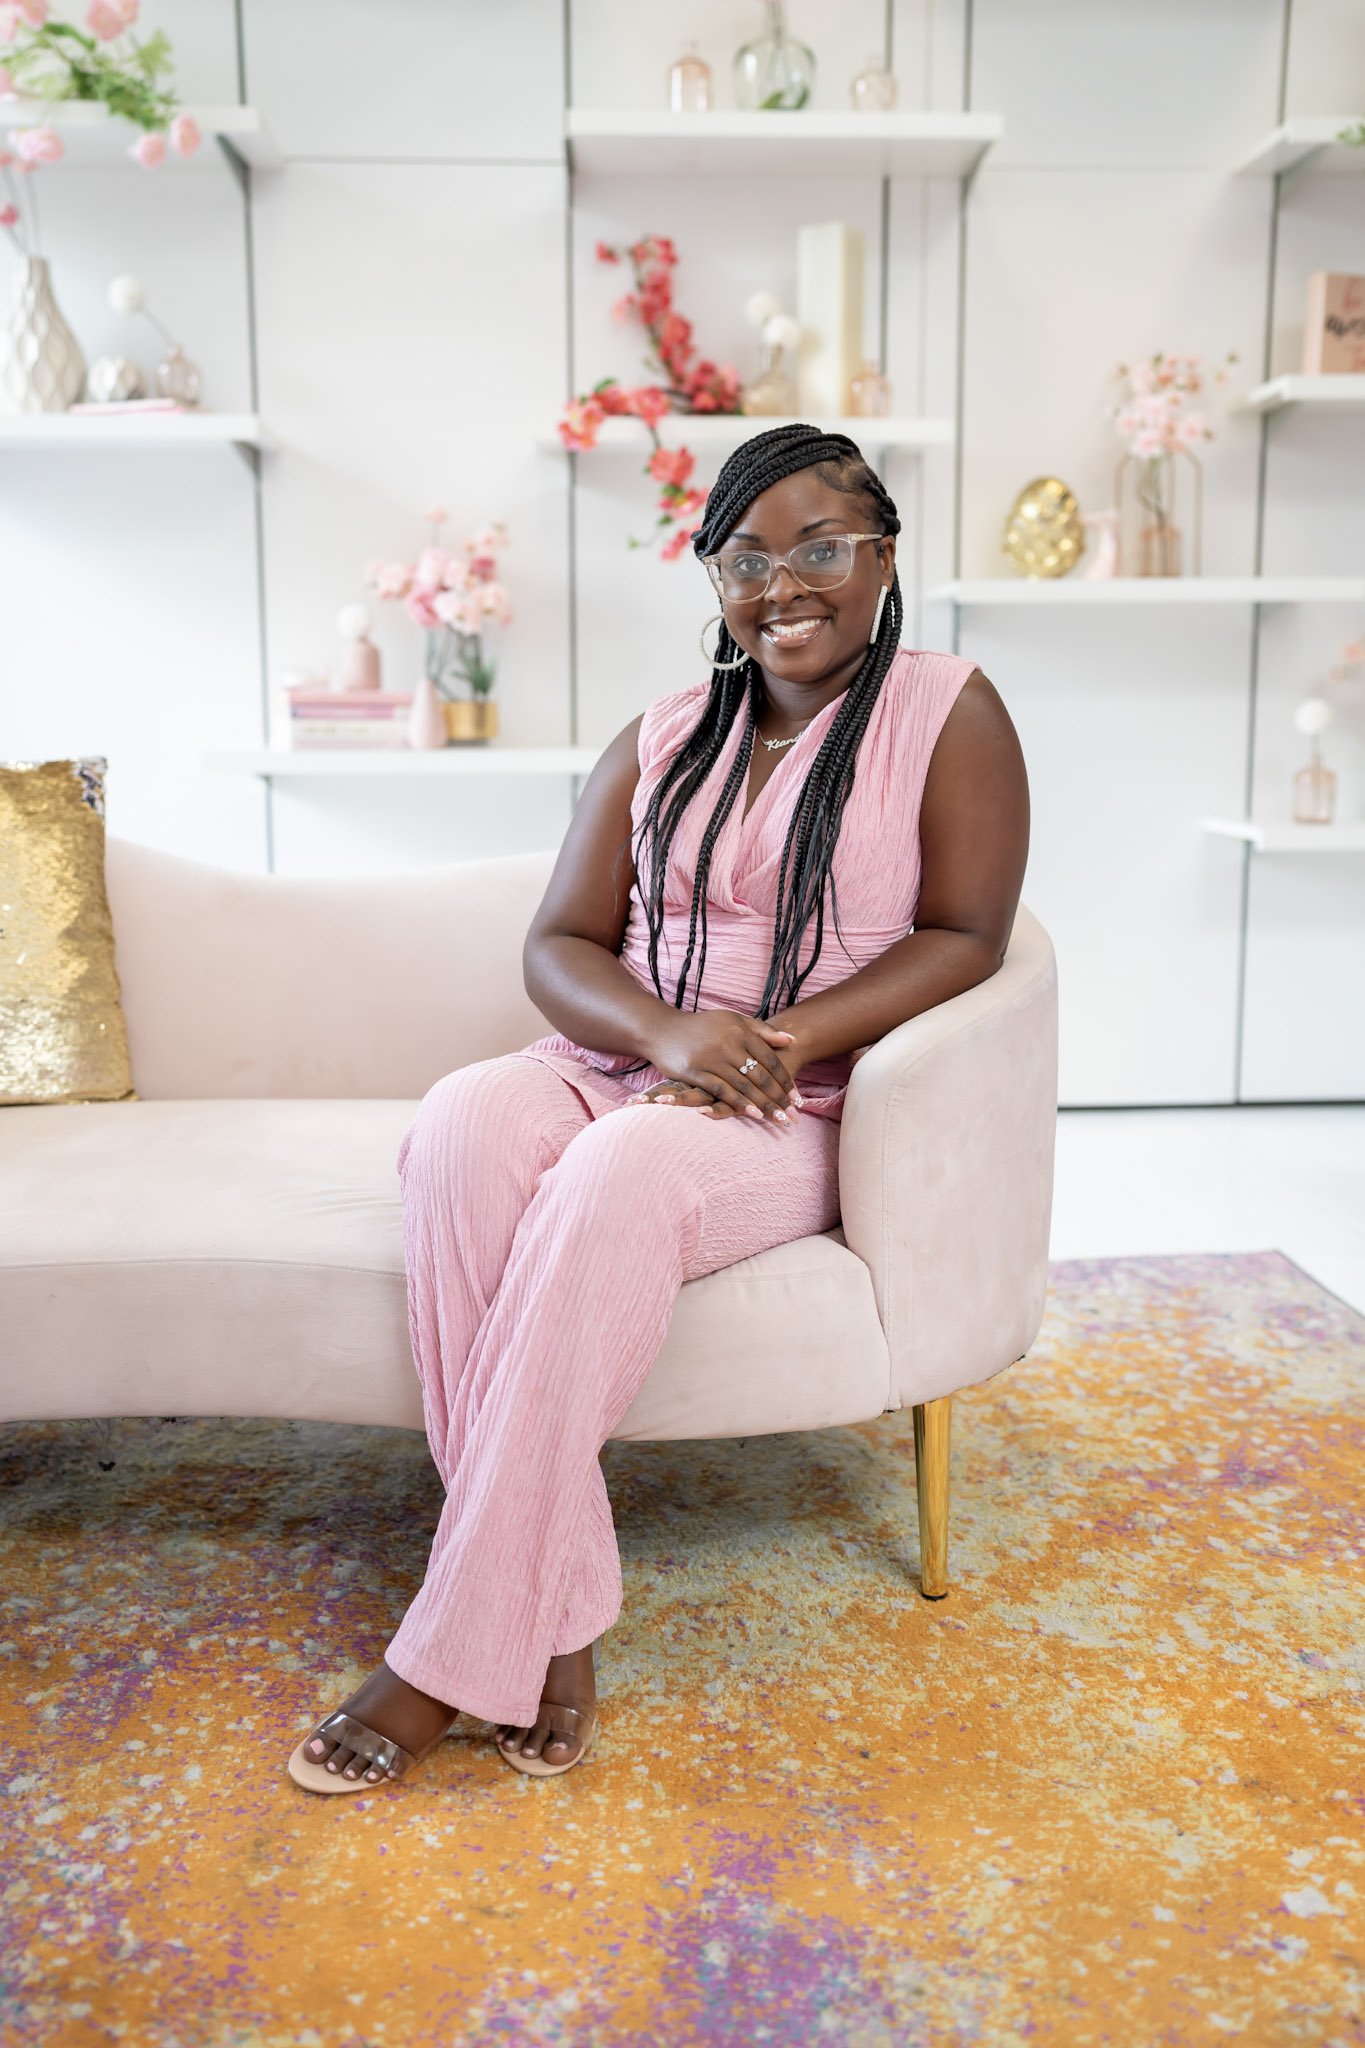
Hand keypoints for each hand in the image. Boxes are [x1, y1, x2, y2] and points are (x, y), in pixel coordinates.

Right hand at [637, 1010, 805, 1122]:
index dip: (786, 1081)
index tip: (798, 1099)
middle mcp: (728, 1044)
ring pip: (744, 1085)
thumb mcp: (733, 1021)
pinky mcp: (695, 1071)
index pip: (770, 1060)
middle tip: (794, 1116)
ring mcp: (711, 1058)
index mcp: (740, 1031)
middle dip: (779, 1098)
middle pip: (760, 1076)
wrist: (662, 1028)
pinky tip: (753, 1114)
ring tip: (779, 1119)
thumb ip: (762, 1031)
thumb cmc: (701, 1026)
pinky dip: (738, 1102)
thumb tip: (792, 1040)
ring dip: (763, 1105)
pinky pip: (721, 1090)